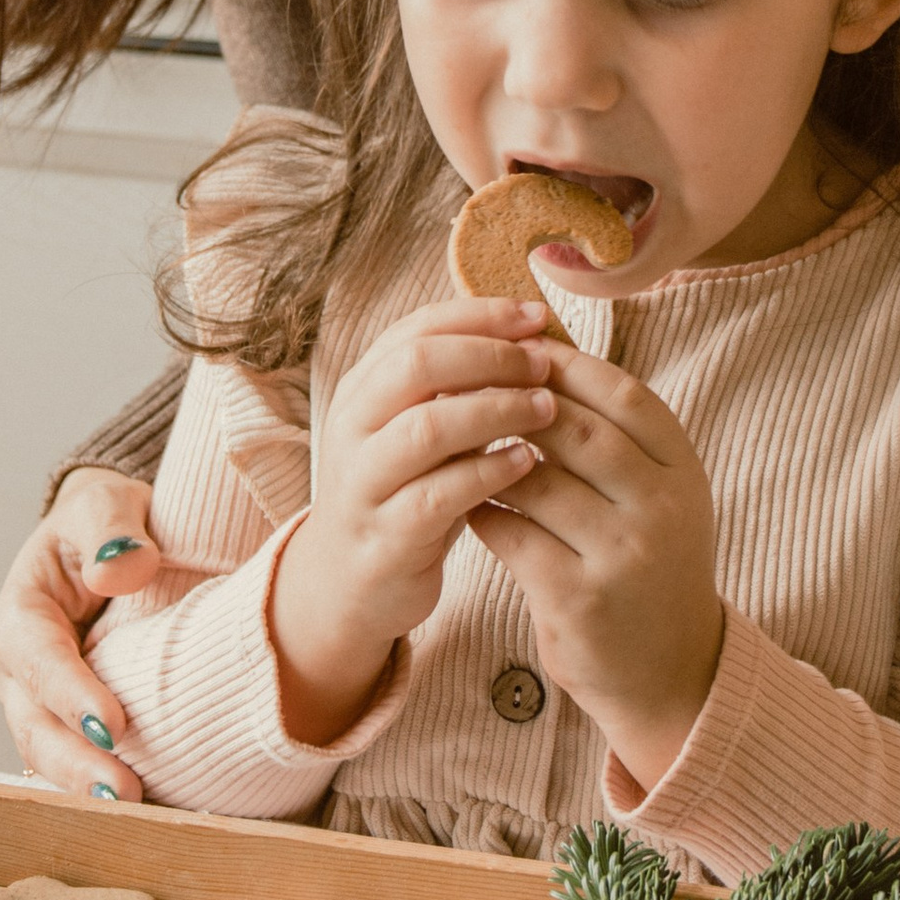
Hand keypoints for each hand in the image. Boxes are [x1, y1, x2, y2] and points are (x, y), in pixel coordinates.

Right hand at [0, 469, 161, 799]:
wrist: (115, 543)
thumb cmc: (106, 522)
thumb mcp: (105, 503)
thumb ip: (110, 528)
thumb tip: (121, 567)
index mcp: (20, 613)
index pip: (37, 658)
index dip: (70, 694)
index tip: (114, 723)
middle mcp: (19, 668)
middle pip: (34, 723)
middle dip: (75, 762)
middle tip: (124, 791)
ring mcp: (41, 704)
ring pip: (50, 755)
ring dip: (85, 787)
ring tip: (132, 810)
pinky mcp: (71, 728)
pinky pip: (78, 762)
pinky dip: (101, 786)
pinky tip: (146, 808)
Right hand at [270, 299, 554, 740]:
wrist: (351, 585)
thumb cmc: (407, 493)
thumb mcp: (423, 430)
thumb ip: (458, 387)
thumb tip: (532, 334)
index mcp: (363, 388)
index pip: (418, 327)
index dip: (481, 315)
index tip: (538, 317)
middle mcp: (354, 426)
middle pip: (416, 364)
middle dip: (490, 356)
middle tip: (544, 364)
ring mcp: (363, 482)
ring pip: (425, 428)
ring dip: (495, 410)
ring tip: (548, 409)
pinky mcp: (385, 536)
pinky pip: (437, 496)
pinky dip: (486, 474)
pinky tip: (526, 463)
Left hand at [466, 345, 722, 793]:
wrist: (673, 669)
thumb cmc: (648, 563)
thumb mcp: (657, 494)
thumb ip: (617, 435)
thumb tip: (546, 349)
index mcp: (684, 471)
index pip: (623, 395)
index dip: (568, 366)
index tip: (519, 350)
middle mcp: (663, 509)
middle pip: (577, 430)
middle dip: (517, 404)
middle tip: (470, 388)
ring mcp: (624, 556)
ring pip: (537, 481)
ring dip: (490, 457)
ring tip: (459, 442)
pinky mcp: (580, 599)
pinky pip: (514, 536)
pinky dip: (486, 514)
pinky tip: (471, 505)